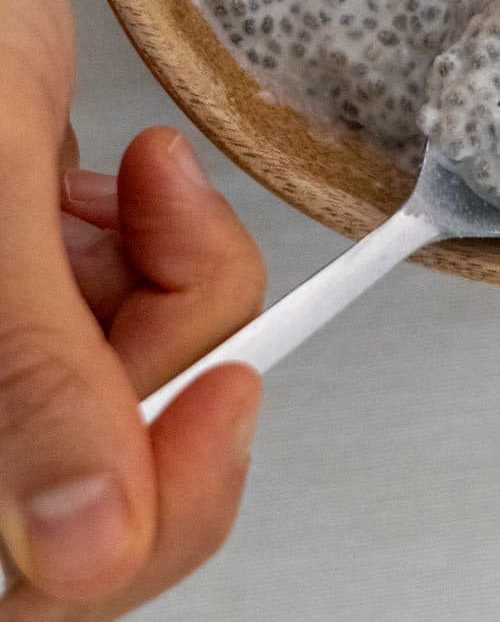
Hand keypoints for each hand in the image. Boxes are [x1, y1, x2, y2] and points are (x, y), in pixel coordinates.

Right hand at [0, 0, 265, 620]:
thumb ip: (35, 377)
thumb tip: (90, 547)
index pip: (47, 577)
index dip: (153, 509)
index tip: (223, 394)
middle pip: (116, 472)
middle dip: (172, 339)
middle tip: (163, 226)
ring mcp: (9, 349)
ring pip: (148, 378)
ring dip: (173, 268)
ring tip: (136, 177)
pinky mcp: (41, 293)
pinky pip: (146, 311)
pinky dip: (164, 241)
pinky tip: (118, 180)